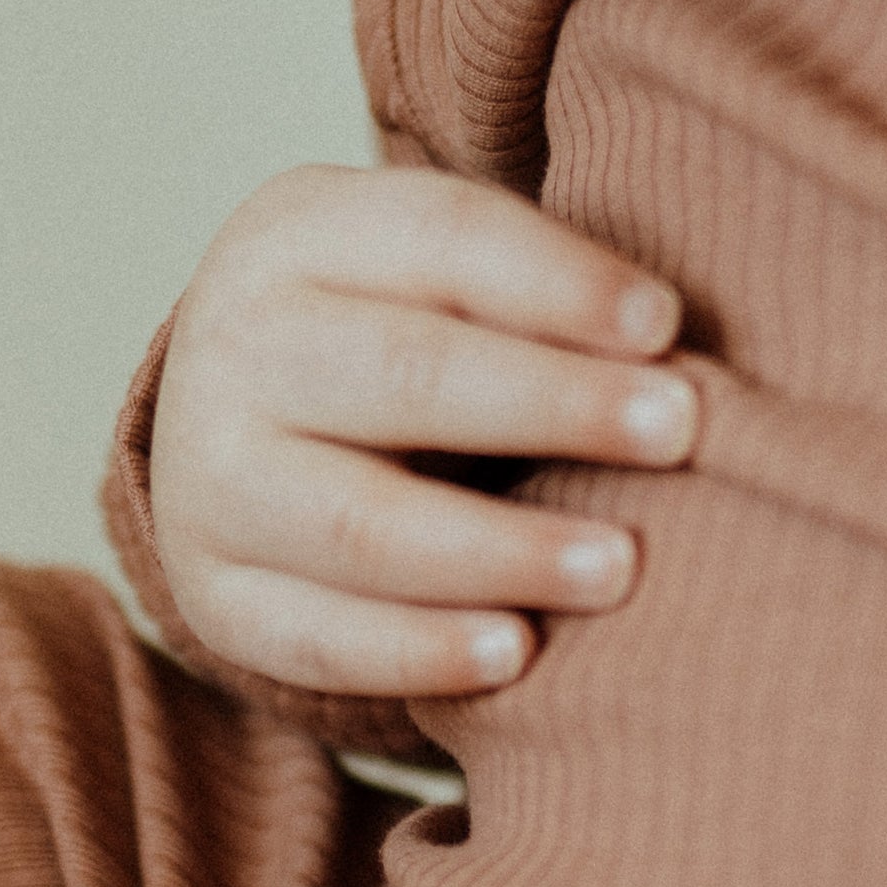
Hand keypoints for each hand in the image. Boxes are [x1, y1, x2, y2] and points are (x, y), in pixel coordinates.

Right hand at [146, 164, 696, 697]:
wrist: (231, 428)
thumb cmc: (395, 338)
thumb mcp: (433, 272)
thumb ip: (533, 290)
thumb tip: (675, 346)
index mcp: (297, 232)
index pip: (440, 239)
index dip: (557, 282)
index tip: (665, 324)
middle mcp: (234, 345)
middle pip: (403, 374)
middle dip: (549, 403)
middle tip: (678, 431)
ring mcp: (209, 480)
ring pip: (362, 523)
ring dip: (499, 549)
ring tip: (616, 569)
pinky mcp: (214, 596)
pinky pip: (318, 638)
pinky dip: (419, 651)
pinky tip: (515, 654)